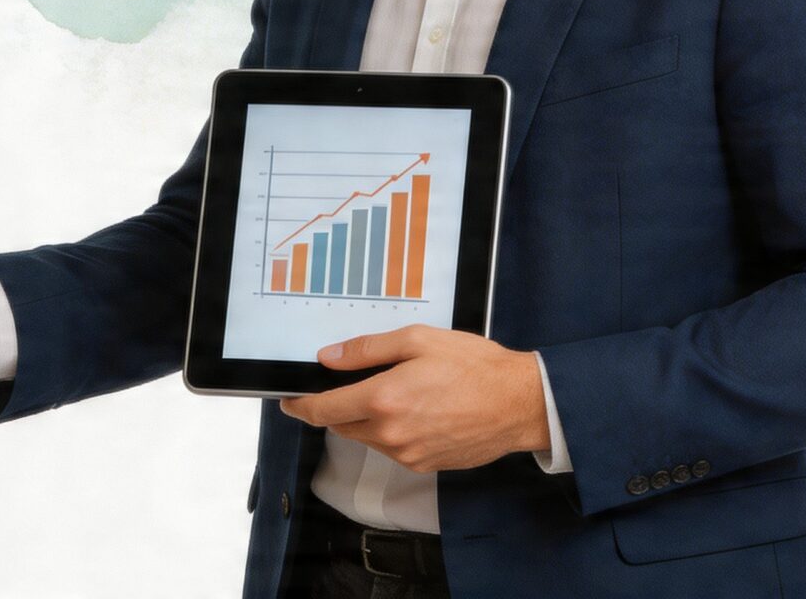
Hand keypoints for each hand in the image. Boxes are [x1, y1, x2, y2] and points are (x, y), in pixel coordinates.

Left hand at [277, 325, 549, 472]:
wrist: (518, 404)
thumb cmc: (473, 366)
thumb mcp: (418, 340)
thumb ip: (367, 350)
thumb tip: (328, 358)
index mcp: (383, 399)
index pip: (324, 409)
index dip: (300, 406)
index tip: (287, 400)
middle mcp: (390, 433)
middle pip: (342, 425)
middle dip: (336, 407)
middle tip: (347, 385)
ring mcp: (407, 454)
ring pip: (366, 438)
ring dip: (365, 420)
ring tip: (393, 393)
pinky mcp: (424, 466)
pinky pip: (392, 450)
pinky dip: (391, 433)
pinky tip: (415, 411)